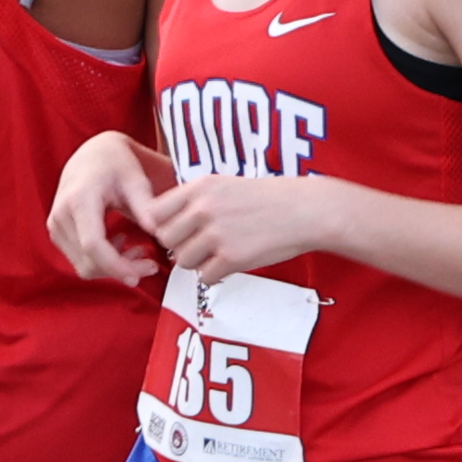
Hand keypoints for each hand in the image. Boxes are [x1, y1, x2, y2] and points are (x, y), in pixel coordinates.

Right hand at [49, 133, 174, 285]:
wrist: (91, 154)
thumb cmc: (115, 164)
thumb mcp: (136, 180)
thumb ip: (146, 205)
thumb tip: (157, 231)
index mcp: (79, 200)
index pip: (92, 244)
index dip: (115, 265)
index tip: (139, 274)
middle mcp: (61, 215)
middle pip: (88, 261)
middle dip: (120, 269)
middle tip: (150, 263)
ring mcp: (56, 226)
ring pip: (83, 265)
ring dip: (113, 267)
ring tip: (138, 251)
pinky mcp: (57, 233)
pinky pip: (79, 259)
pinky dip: (102, 261)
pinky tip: (121, 244)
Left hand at [144, 170, 332, 283]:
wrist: (307, 210)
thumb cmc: (270, 198)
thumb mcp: (227, 185)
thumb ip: (195, 200)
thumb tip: (163, 225)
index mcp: (201, 187)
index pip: (155, 211)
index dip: (163, 224)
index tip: (179, 229)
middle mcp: (204, 208)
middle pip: (165, 239)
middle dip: (181, 245)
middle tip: (202, 245)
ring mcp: (217, 234)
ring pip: (183, 260)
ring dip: (198, 262)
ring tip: (220, 253)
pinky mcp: (231, 258)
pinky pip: (205, 277)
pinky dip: (216, 275)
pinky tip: (232, 262)